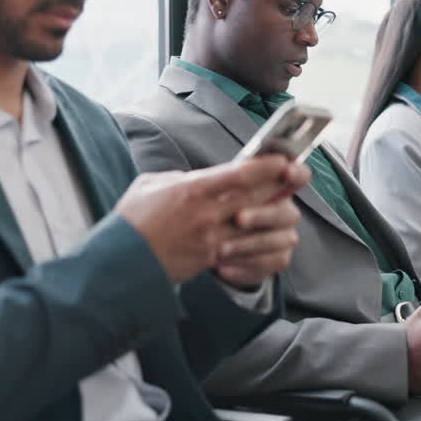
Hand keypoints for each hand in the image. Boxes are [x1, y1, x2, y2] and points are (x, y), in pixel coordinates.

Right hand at [115, 155, 304, 284]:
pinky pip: (250, 254)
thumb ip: (180, 178)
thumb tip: (200, 178)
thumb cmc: (132, 220)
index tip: (284, 157)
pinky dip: (264, 246)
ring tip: (289, 206)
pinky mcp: (212, 261)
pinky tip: (273, 239)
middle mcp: (207, 215)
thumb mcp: (150, 185)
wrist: (120, 263)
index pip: (239, 174)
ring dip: (278, 215)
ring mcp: (212, 241)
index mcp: (191, 190)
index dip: (267, 165)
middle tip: (300, 174)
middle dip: (282, 184)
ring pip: (260, 227)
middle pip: (258, 197)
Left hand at [214, 160, 310, 287]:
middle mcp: (285, 211)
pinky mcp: (277, 259)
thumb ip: (232, 178)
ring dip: (249, 244)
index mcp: (275, 186)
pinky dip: (246, 264)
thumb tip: (234, 169)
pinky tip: (223, 266)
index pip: (298, 175)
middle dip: (262, 215)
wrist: (213, 244)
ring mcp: (284, 236)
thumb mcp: (220, 188)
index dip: (296, 173)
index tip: (286, 172)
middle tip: (238, 218)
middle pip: (287, 212)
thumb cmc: (218, 207)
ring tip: (222, 249)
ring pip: (279, 240)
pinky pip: (270, 263)